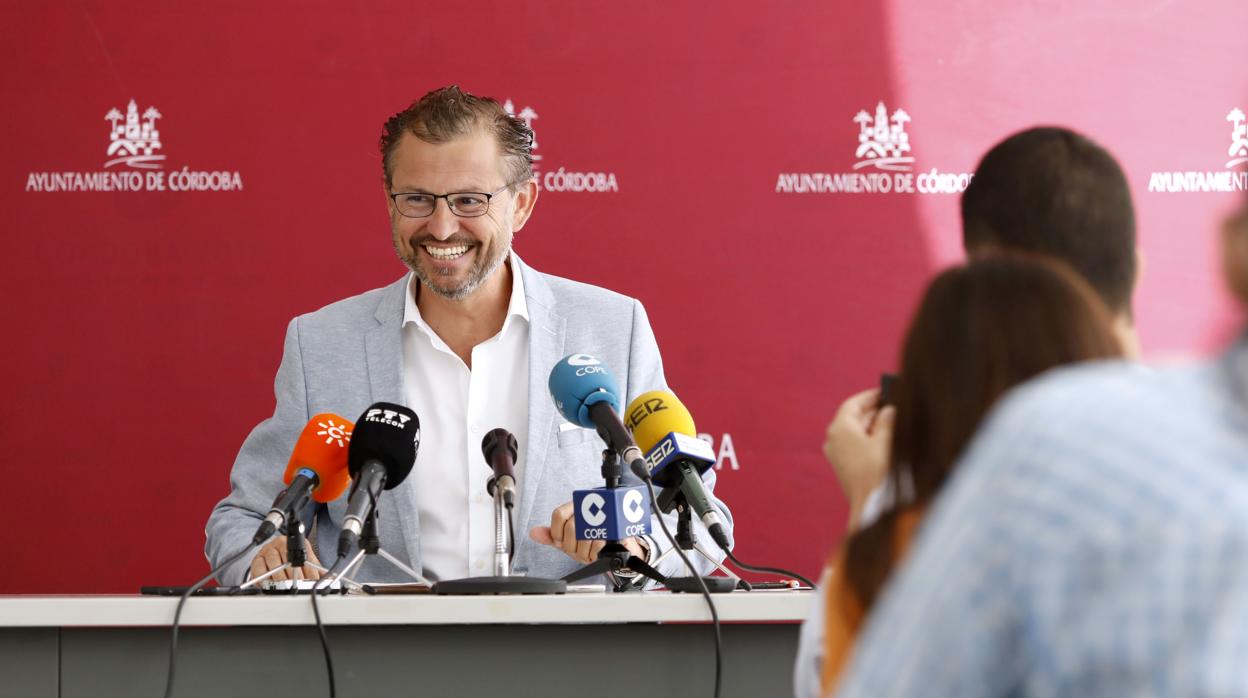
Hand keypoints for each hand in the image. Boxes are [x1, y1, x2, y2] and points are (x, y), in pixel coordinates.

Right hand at [248, 536, 322, 582]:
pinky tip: (269, 585)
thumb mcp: (306, 562)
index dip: (308, 572)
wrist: (273, 555)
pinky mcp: (256, 560)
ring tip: (284, 587)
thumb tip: (329, 581)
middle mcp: (280, 543)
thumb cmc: (291, 561)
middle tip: (297, 587)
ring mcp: (267, 550)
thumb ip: (316, 571)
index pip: (303, 557)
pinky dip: (264, 580)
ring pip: (273, 565)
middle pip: (287, 560)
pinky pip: (259, 571)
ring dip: (279, 579)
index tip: (311, 582)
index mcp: (295, 543)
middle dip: (294, 577)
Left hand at [529, 501, 646, 563]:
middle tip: (576, 548)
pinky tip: (595, 552)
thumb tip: (534, 533)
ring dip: (583, 552)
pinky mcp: (614, 528)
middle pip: (571, 528)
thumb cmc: (588, 542)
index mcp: (574, 508)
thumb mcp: (567, 539)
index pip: (558, 515)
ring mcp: (602, 517)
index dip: (557, 532)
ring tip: (587, 550)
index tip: (561, 541)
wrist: (614, 548)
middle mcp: (588, 509)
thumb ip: (550, 536)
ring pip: (584, 537)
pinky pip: (598, 543)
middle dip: (571, 546)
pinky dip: (594, 553)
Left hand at [823, 388, 895, 526]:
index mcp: (839, 428)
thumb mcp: (885, 441)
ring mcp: (835, 453)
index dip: (870, 397)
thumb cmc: (876, 471)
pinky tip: (884, 440)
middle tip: (893, 406)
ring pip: (854, 432)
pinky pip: (854, 445)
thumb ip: (887, 422)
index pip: (853, 404)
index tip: (884, 392)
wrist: (868, 503)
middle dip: (873, 412)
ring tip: (893, 422)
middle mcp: (833, 438)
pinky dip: (867, 439)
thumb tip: (889, 410)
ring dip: (872, 426)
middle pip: (853, 418)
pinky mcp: (841, 465)